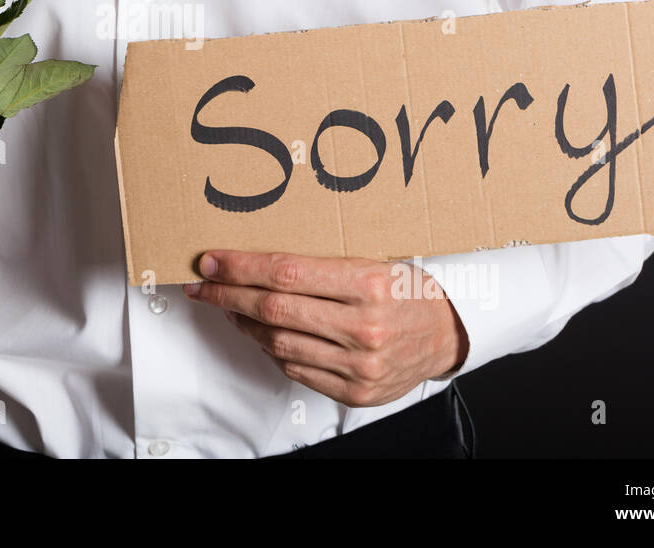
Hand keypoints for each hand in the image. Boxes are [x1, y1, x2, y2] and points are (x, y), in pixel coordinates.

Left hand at [184, 251, 468, 406]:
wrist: (449, 334)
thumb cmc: (408, 291)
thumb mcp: (373, 261)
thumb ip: (319, 264)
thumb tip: (256, 263)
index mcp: (369, 284)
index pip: (285, 272)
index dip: (239, 267)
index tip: (211, 261)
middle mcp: (363, 327)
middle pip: (273, 308)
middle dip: (228, 295)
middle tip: (203, 284)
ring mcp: (359, 365)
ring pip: (278, 342)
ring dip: (245, 323)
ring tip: (230, 307)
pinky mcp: (355, 392)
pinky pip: (296, 369)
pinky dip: (273, 349)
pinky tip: (264, 333)